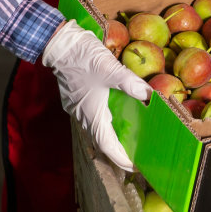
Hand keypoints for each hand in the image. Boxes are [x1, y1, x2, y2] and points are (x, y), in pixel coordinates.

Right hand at [42, 21, 151, 172]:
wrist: (59, 44)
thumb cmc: (83, 58)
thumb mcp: (111, 69)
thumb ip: (131, 83)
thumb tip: (151, 96)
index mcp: (92, 114)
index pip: (108, 146)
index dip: (122, 159)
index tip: (135, 167)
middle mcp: (83, 116)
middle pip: (102, 142)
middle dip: (119, 152)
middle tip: (137, 156)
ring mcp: (77, 108)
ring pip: (96, 130)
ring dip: (111, 138)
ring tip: (129, 140)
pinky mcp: (76, 99)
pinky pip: (92, 118)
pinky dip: (105, 124)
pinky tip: (116, 117)